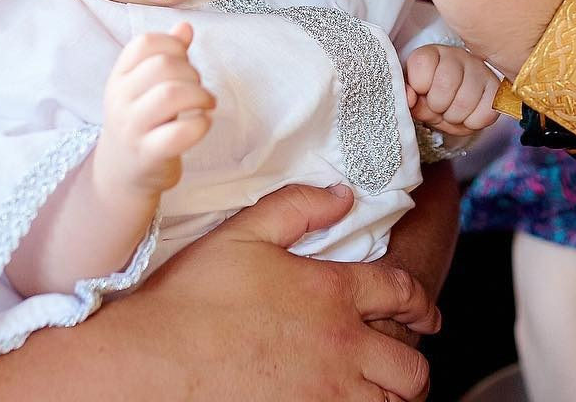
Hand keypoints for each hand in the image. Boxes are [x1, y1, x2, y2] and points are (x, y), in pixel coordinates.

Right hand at [95, 22, 214, 193]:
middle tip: (198, 89)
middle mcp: (120, 99)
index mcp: (120, 77)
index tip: (184, 62)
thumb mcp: (145, 87)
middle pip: (162, 66)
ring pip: (170, 94)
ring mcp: (132, 128)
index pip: (144, 43)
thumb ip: (166, 56)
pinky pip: (179, 133)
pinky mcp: (149, 154)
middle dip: (191, 72)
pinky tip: (202, 124)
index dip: (173, 46)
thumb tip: (184, 27)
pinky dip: (201, 125)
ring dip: (199, 95)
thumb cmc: (141, 123)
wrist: (121, 173)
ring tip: (205, 105)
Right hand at [130, 184, 438, 400]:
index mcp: (332, 293)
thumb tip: (343, 195)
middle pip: (410, 367)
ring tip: (384, 394)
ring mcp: (327, 396)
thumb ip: (299, 206)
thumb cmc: (191, 299)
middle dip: (414, 365)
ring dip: (393, 398)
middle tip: (404, 365)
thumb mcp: (245, 233)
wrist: (149, 365)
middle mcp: (342, 347)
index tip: (425, 314)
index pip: (402, 292)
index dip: (421, 303)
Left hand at [405, 45, 498, 135]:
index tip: (421, 92)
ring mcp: (480, 70)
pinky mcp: (497, 88)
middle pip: (445, 84)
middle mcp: (457, 56)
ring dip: (454, 116)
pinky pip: (486, 113)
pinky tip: (468, 115)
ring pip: (465, 102)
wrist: (453, 108)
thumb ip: (406, 95)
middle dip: (437, 106)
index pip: (422, 64)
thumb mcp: (413, 97)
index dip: (419, 87)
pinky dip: (473, 122)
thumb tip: (410, 98)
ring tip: (452, 112)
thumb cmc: (430, 99)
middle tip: (438, 107)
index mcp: (431, 53)